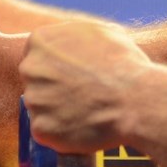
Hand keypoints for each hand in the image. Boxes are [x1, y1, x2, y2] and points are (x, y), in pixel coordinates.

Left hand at [21, 22, 154, 151]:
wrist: (137, 100)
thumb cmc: (125, 65)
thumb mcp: (102, 32)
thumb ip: (75, 36)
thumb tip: (70, 43)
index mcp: (41, 41)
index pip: (38, 56)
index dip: (59, 68)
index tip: (76, 76)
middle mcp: (30, 68)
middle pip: (36, 81)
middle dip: (54, 89)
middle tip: (82, 96)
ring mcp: (34, 100)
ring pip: (40, 108)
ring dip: (58, 112)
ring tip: (87, 112)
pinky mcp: (41, 129)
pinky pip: (47, 132)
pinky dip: (62, 133)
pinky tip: (83, 127)